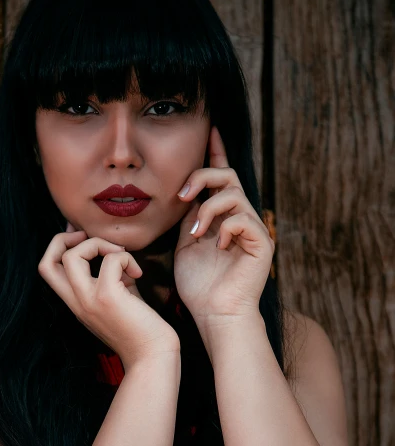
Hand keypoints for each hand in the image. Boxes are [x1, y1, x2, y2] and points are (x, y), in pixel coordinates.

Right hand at [38, 224, 179, 370]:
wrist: (153, 356)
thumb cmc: (141, 327)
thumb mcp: (117, 296)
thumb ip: (109, 274)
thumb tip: (110, 249)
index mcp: (76, 302)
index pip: (46, 269)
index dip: (58, 246)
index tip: (83, 238)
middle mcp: (76, 302)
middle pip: (45, 263)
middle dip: (63, 239)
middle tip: (90, 239)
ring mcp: (89, 300)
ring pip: (71, 256)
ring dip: (98, 243)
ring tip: (120, 255)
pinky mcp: (108, 298)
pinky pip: (110, 260)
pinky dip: (126, 258)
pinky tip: (138, 273)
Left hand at [173, 126, 274, 327]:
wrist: (215, 315)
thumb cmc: (199, 288)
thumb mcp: (185, 247)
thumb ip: (188, 220)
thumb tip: (184, 195)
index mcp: (222, 217)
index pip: (221, 177)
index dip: (215, 153)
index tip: (210, 130)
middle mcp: (241, 218)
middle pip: (227, 176)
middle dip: (201, 178)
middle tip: (182, 197)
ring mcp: (253, 230)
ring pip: (233, 194)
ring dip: (208, 209)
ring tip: (196, 234)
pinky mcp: (262, 243)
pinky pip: (242, 218)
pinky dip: (224, 228)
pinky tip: (217, 246)